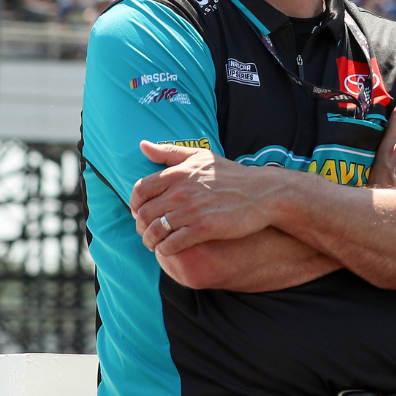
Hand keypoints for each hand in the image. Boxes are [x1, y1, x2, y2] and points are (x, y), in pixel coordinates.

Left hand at [130, 141, 283, 255]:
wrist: (262, 193)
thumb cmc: (231, 175)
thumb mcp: (201, 157)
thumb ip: (170, 152)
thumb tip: (142, 145)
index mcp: (177, 174)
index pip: (140, 190)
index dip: (134, 204)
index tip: (140, 212)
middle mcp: (180, 192)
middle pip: (144, 213)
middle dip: (140, 226)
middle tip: (146, 231)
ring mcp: (191, 211)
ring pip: (155, 231)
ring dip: (150, 241)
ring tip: (155, 244)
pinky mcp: (203, 229)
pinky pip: (172, 244)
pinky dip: (165, 250)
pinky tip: (169, 250)